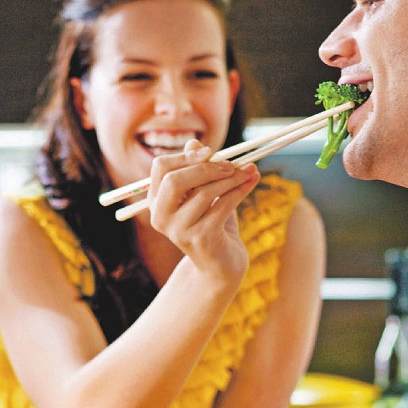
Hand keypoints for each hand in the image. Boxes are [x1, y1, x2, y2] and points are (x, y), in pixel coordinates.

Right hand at [146, 140, 260, 283]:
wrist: (222, 264)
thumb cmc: (212, 224)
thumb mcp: (204, 194)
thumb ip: (198, 170)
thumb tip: (194, 143)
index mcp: (156, 202)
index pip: (160, 168)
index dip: (185, 156)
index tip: (210, 152)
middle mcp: (161, 217)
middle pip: (174, 180)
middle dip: (206, 168)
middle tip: (231, 164)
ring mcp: (178, 230)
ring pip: (203, 193)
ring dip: (230, 178)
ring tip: (248, 171)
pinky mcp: (199, 239)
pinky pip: (222, 206)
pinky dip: (240, 190)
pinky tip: (252, 181)